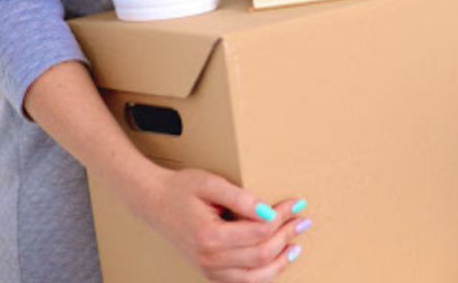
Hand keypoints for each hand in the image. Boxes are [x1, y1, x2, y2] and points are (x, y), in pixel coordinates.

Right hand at [139, 167, 309, 282]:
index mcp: (210, 236)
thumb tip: (269, 211)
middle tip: (303, 220)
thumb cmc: (181, 189)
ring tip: (296, 245)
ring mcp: (209, 270)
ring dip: (281, 262)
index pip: (260, 231)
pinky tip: (278, 260)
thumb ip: (241, 198)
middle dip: (287, 235)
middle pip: (262, 254)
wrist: (154, 202)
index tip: (297, 202)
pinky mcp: (211, 273)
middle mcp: (209, 259)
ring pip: (256, 278)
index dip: (283, 217)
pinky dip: (264, 275)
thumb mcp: (211, 183)